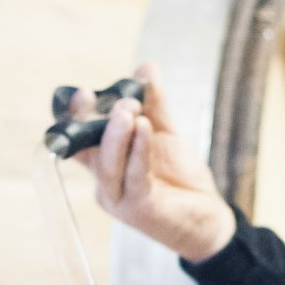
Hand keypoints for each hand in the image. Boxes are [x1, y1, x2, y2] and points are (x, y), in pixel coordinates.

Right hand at [70, 61, 235, 262]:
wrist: (207, 216)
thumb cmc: (179, 177)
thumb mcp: (164, 135)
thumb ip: (153, 106)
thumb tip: (146, 68)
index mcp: (105, 165)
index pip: (80, 140)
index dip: (77, 118)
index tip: (84, 94)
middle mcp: (105, 183)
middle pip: (92, 150)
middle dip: (100, 120)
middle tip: (122, 98)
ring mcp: (120, 199)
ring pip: (110, 164)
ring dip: (118, 134)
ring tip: (130, 108)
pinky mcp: (140, 209)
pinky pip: (135, 176)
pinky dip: (138, 151)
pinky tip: (145, 129)